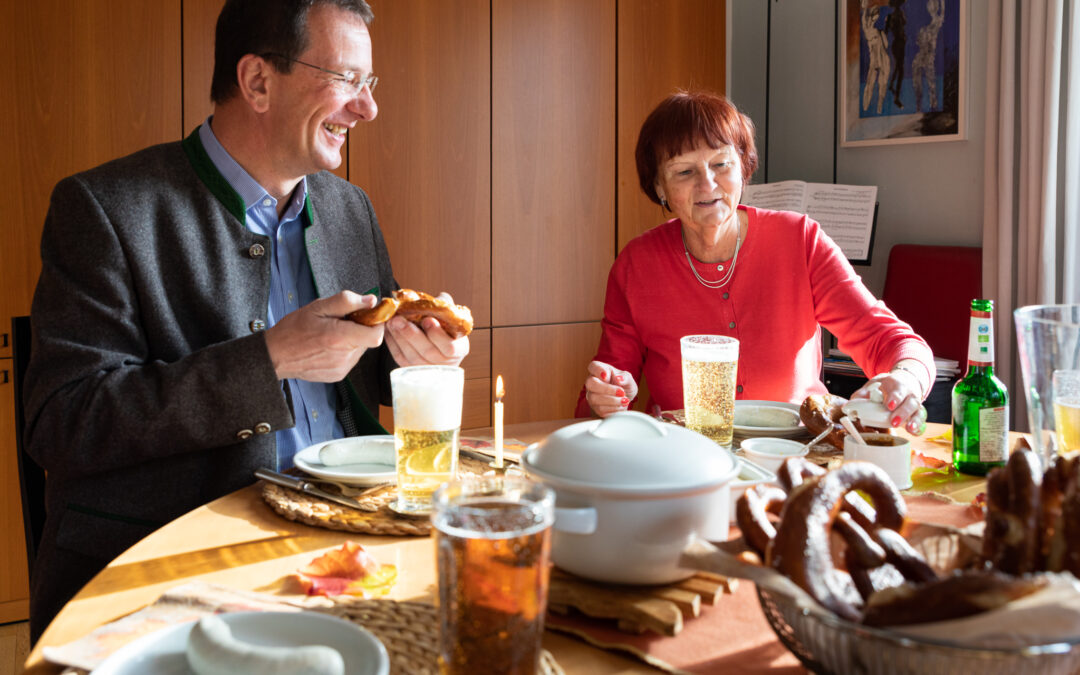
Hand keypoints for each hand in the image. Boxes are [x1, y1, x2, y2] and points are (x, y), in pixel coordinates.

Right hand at [265, 291, 385, 381]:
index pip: (377, 335)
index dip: (375, 323)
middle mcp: (344, 357)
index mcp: (340, 338)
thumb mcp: (318, 307)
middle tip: (341, 321)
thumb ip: (347, 302)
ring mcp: (342, 368)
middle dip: (360, 328)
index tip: (367, 315)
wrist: (276, 355)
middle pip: (368, 341)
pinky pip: (350, 359)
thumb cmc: (293, 329)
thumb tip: (370, 300)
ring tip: (331, 333)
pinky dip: (344, 351)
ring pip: (359, 349)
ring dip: (352, 340)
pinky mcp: (338, 375)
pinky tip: (328, 346)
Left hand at [384, 292, 469, 366]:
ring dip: (399, 336)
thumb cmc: (446, 329)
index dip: (437, 334)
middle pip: (427, 351)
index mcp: (458, 350)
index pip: (449, 347)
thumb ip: (444, 307)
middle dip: (411, 334)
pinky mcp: (410, 367)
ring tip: (391, 321)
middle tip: (398, 319)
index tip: (427, 319)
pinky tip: (388, 328)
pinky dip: (392, 341)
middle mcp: (443, 362)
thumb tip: (436, 298)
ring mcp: (426, 367)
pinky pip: (399, 356)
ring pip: (411, 355)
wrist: (439, 347)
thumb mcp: (451, 318)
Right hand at [584, 361, 638, 417]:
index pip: (593, 366)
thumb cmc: (625, 385)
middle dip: (607, 389)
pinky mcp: (595, 408)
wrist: (625, 400)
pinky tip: (621, 406)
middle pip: (590, 383)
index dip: (598, 371)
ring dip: (612, 400)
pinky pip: (600, 409)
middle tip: (621, 392)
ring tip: (625, 400)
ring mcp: (592, 396)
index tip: (606, 377)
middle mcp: (592, 382)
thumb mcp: (629, 379)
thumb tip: (619, 379)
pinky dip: (613, 408)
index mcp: (599, 370)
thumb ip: (625, 378)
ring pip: (595, 398)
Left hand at [852, 369, 927, 434]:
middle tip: (894, 422)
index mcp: (896, 384)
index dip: (894, 398)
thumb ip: (861, 395)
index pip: (897, 390)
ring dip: (914, 420)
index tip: (889, 406)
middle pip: (910, 402)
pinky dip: (919, 426)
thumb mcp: (873, 385)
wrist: (904, 381)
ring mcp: (915, 403)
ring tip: (908, 429)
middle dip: (903, 412)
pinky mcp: (918, 412)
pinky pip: (921, 419)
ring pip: (918, 411)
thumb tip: (847, 407)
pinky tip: (914, 432)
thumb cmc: (886, 386)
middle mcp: (909, 393)